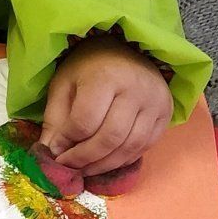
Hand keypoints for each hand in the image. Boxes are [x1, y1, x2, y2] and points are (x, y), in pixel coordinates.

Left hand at [37, 40, 172, 193]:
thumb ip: (55, 119)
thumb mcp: (63, 84)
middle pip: (110, 138)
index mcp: (105, 77)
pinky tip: (106, 160)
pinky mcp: (166, 113)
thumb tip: (51, 153)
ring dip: (104, 165)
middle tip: (68, 167)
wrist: (125, 50)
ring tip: (85, 168)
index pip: (85, 121)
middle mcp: (135, 89)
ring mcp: (155, 102)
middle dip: (85, 159)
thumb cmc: (88, 67)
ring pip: (130, 147)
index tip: (55, 152)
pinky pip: (145, 146)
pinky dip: (123, 159)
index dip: (67, 142)